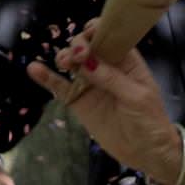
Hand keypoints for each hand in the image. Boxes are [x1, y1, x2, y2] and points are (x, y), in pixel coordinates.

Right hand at [26, 21, 180, 183]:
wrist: (146, 153)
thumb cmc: (150, 121)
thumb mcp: (137, 97)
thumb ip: (111, 78)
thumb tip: (85, 60)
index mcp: (126, 61)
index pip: (110, 36)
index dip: (97, 31)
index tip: (88, 37)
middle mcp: (106, 68)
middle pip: (86, 46)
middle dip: (77, 45)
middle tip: (76, 58)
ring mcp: (90, 84)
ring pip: (71, 62)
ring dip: (63, 57)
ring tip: (63, 64)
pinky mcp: (77, 101)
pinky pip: (59, 86)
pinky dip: (46, 78)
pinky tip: (34, 69)